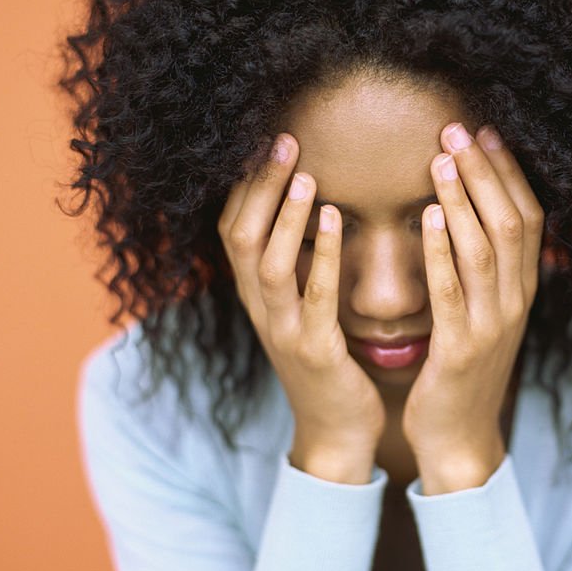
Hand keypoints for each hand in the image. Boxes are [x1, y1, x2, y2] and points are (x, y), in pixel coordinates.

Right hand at [218, 133, 384, 482]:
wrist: (338, 431)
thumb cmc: (328, 362)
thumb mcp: (303, 310)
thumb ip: (298, 268)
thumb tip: (310, 210)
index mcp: (258, 297)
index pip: (233, 228)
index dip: (245, 185)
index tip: (266, 139)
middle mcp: (261, 309)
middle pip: (240, 236)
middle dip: (260, 187)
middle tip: (283, 140)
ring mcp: (284, 331)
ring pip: (267, 264)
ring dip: (285, 216)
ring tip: (305, 174)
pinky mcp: (315, 350)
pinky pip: (314, 297)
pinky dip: (321, 255)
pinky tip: (337, 220)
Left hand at [402, 123, 544, 493]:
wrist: (458, 436)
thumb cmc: (464, 369)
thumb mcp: (486, 314)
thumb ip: (489, 271)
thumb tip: (479, 216)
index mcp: (522, 290)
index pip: (529, 217)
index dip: (509, 173)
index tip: (485, 131)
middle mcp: (516, 302)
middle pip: (511, 223)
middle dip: (485, 173)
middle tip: (457, 129)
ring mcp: (492, 326)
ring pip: (485, 250)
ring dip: (464, 201)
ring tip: (441, 159)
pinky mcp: (462, 350)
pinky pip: (453, 292)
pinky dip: (441, 251)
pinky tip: (425, 217)